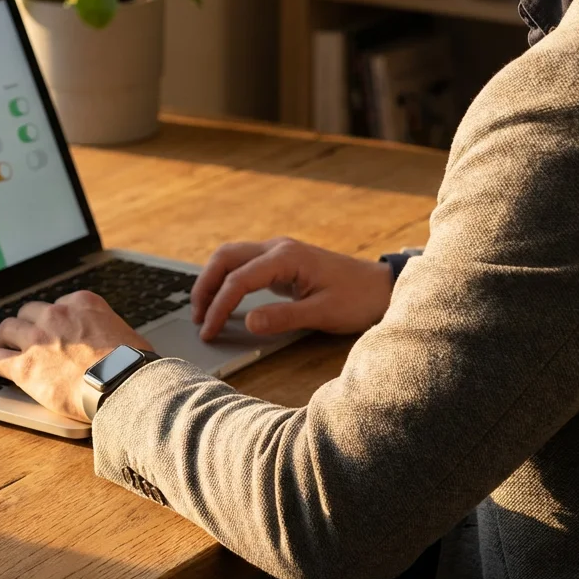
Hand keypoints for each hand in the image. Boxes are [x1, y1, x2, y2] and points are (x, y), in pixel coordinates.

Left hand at [0, 291, 150, 422]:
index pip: (58, 304)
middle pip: (29, 312)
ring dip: (5, 339)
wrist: (122, 384)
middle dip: (27, 324)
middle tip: (26, 338)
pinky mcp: (24, 366)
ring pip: (8, 329)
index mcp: (82, 303)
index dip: (54, 320)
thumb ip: (108, 331)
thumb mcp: (125, 333)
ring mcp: (37, 339)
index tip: (54, 331)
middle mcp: (56, 315)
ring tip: (3, 348)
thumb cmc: (132, 364)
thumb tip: (112, 344)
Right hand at [192, 237, 394, 340]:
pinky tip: (224, 301)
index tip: (210, 331)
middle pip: (226, 257)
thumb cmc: (357, 299)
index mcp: (287, 257)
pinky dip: (227, 280)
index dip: (220, 306)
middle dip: (205, 285)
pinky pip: (245, 265)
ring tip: (204, 311)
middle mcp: (278, 248)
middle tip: (197, 317)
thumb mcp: (322, 313)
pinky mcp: (282, 262)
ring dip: (213, 281)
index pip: (239, 279)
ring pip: (232, 257)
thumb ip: (283, 317)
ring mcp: (279, 252)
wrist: (381, 287)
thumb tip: (248, 323)